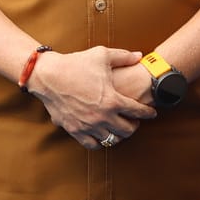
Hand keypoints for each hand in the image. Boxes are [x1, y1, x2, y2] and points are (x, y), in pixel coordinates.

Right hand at [28, 47, 153, 147]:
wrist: (47, 75)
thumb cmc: (76, 63)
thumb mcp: (102, 55)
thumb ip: (123, 56)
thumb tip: (139, 56)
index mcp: (113, 100)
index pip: (138, 111)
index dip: (148, 112)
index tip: (152, 112)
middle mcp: (102, 117)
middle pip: (127, 130)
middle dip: (134, 126)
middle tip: (135, 121)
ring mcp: (88, 126)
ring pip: (111, 140)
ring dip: (118, 135)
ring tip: (119, 129)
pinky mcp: (74, 130)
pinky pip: (92, 144)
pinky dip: (99, 142)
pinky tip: (101, 134)